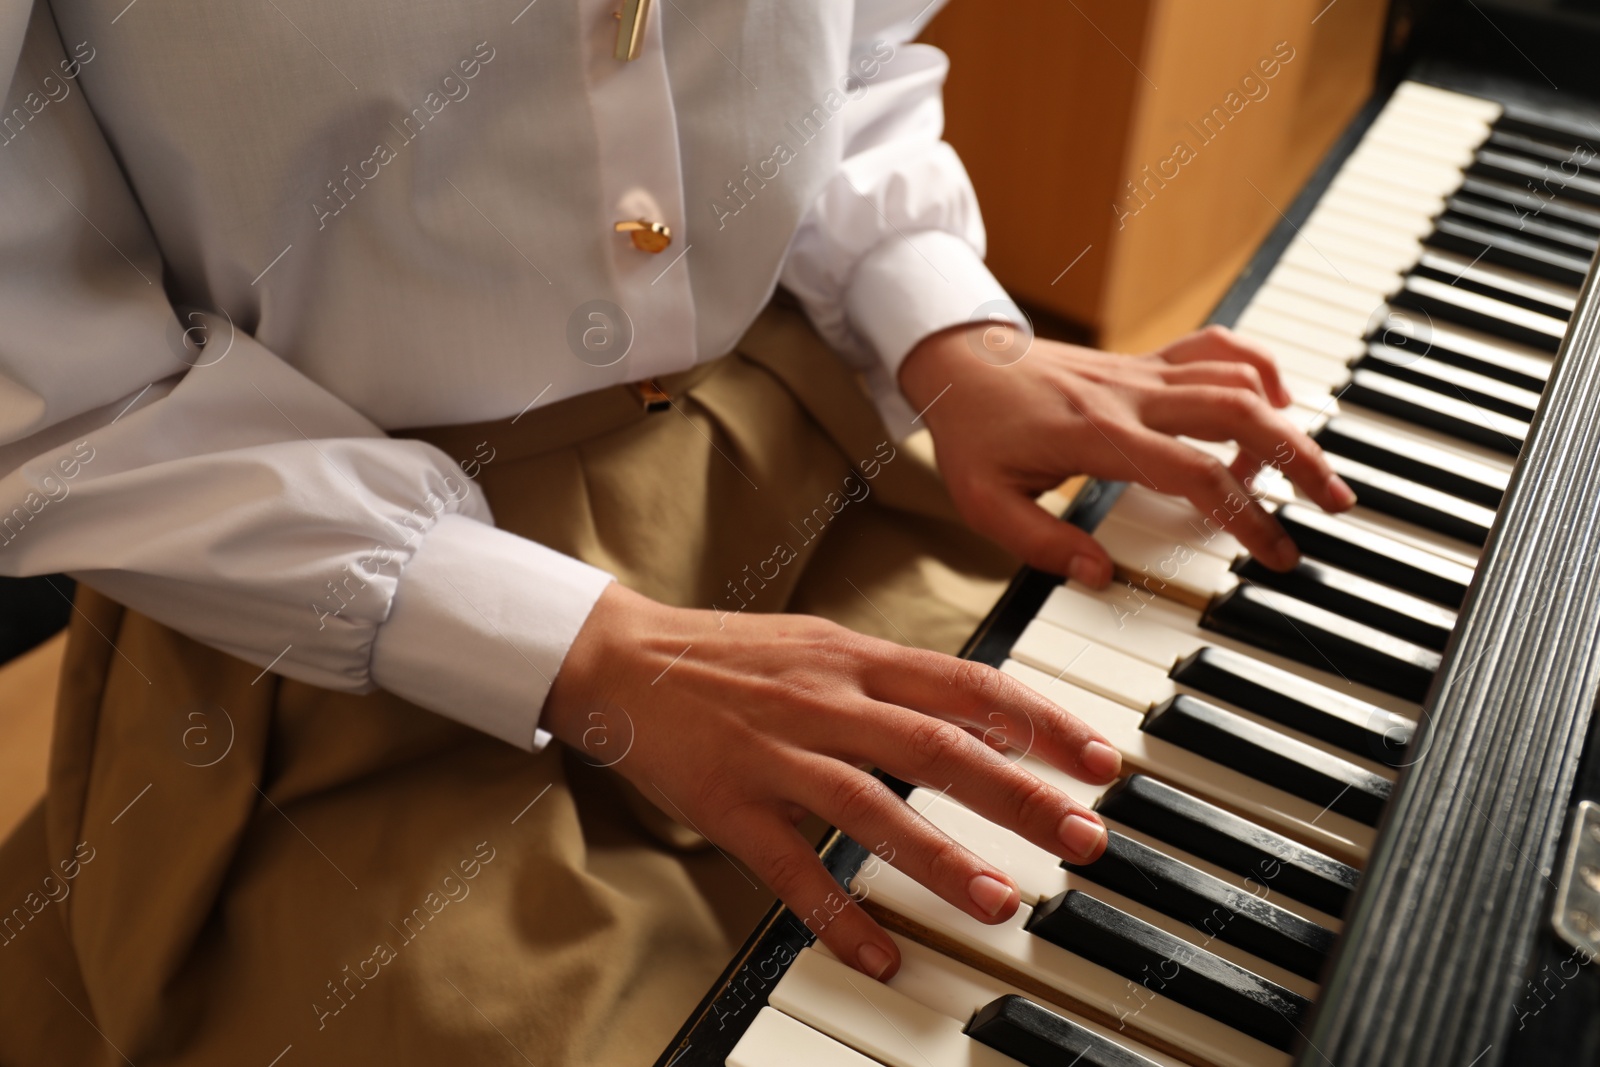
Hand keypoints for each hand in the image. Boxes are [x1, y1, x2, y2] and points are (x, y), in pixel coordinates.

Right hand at [542, 583, 1122, 979]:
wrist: (622, 657)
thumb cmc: (730, 655)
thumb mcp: (822, 644)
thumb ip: (895, 677)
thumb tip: (980, 706)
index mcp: (855, 658)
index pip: (968, 685)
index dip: (1041, 723)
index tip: (1100, 761)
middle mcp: (825, 701)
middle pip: (937, 746)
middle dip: (1019, 794)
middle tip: (1085, 838)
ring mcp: (776, 754)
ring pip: (871, 808)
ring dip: (941, 859)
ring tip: (999, 902)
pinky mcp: (730, 804)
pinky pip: (790, 870)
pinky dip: (836, 917)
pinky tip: (879, 958)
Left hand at [898, 323, 1356, 585]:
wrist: (958, 365)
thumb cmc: (972, 436)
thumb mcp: (985, 503)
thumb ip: (1042, 543)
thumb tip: (1101, 576)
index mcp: (1097, 437)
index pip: (1195, 472)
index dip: (1246, 515)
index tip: (1277, 553)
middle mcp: (1130, 397)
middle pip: (1240, 411)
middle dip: (1299, 457)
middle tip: (1336, 503)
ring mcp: (1141, 373)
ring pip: (1237, 377)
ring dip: (1287, 417)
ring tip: (1307, 468)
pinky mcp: (1145, 362)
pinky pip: (1216, 347)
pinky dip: (1257, 366)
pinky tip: (1272, 400)